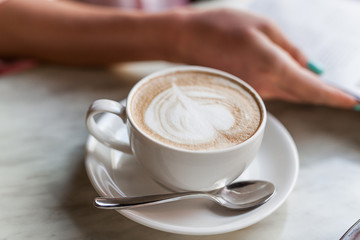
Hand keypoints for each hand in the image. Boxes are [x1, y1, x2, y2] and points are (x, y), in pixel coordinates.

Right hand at [177, 9, 356, 107]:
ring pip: (289, 94)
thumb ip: (289, 48)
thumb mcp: (261, 26)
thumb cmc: (219, 28)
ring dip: (306, 91)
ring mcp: (252, 92)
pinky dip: (288, 88)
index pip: (311, 88)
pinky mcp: (244, 93)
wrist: (186, 42)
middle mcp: (262, 85)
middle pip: (303, 96)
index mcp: (271, 65)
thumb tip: (308, 67)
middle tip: (343, 95)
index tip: (352, 101)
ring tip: (320, 84)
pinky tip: (291, 79)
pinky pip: (274, 92)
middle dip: (325, 96)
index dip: (334, 96)